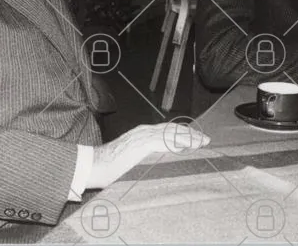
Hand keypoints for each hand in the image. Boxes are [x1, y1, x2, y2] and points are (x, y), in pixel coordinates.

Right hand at [86, 123, 209, 189]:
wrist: (92, 166)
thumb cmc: (109, 168)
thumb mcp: (131, 161)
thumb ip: (145, 160)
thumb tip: (159, 167)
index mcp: (142, 134)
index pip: (168, 131)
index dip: (183, 134)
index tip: (196, 139)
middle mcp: (144, 132)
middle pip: (173, 129)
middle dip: (191, 134)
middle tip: (205, 139)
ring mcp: (143, 136)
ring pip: (172, 133)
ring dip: (189, 137)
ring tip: (202, 142)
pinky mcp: (142, 143)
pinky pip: (166, 140)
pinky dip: (180, 142)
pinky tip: (191, 146)